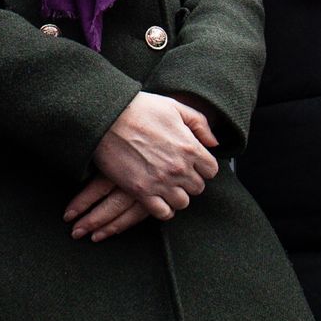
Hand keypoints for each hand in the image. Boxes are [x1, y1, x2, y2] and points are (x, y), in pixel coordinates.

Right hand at [90, 93, 219, 223]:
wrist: (106, 117)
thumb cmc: (139, 108)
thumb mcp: (174, 107)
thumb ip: (200, 123)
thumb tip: (214, 143)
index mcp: (190, 147)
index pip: (211, 170)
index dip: (202, 167)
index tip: (191, 164)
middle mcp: (179, 168)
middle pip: (198, 187)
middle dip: (189, 181)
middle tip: (175, 173)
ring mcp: (161, 182)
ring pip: (182, 202)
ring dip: (176, 195)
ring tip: (166, 185)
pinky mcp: (142, 191)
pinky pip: (163, 213)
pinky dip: (163, 208)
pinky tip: (157, 198)